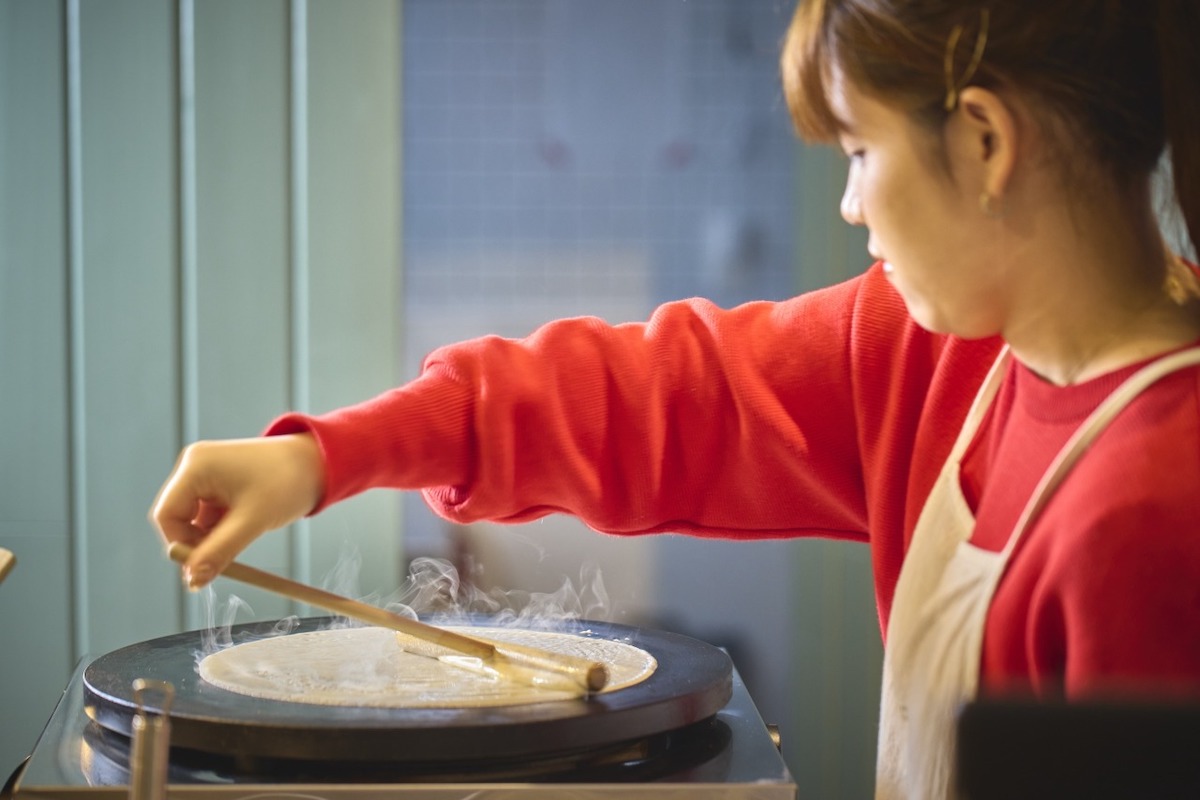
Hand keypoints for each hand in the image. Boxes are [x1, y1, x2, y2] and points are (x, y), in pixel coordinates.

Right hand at [149, 433, 324, 588]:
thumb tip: (193, 580)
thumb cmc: (288, 482)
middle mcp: (196, 466)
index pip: (167, 515)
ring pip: (195, 520)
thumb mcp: (253, 521)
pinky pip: (210, 515)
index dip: (180, 545)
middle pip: (178, 518)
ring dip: (211, 538)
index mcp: (196, 466)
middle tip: (220, 563)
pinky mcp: (221, 483)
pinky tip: (243, 530)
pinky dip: (221, 529)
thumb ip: (219, 551)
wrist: (319, 463)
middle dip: (197, 543)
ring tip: (241, 539)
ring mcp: (208, 474)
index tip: (201, 567)